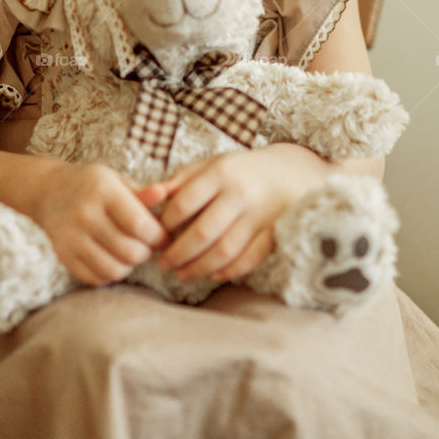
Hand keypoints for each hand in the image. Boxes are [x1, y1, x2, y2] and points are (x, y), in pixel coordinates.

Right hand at [29, 161, 169, 286]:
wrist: (50, 191)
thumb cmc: (93, 185)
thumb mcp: (117, 181)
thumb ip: (142, 194)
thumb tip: (165, 194)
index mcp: (102, 190)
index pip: (139, 224)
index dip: (158, 236)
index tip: (164, 236)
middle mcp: (85, 214)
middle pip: (129, 251)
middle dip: (146, 252)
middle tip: (148, 245)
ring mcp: (71, 238)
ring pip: (114, 270)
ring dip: (130, 266)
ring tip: (131, 252)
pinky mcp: (63, 256)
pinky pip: (96, 279)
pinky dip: (110, 274)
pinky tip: (113, 259)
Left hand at [136, 144, 332, 283]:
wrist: (289, 171)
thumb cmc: (239, 170)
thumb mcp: (211, 164)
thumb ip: (181, 180)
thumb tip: (149, 196)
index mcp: (220, 172)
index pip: (183, 203)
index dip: (165, 224)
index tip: (156, 235)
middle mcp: (239, 193)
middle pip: (202, 233)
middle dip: (178, 254)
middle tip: (164, 264)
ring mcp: (259, 215)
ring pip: (224, 250)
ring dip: (199, 267)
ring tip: (182, 274)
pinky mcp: (275, 232)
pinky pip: (250, 258)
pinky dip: (230, 271)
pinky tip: (214, 275)